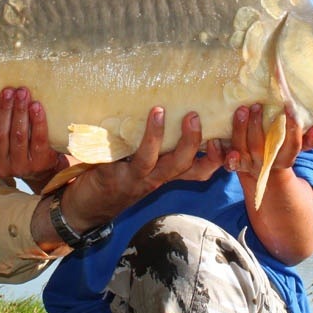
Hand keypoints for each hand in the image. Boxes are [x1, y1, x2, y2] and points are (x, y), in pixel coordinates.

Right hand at [0, 87, 66, 190]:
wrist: (38, 165)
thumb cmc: (10, 145)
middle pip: (0, 136)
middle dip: (4, 110)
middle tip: (8, 91)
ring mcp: (19, 167)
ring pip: (19, 135)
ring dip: (20, 111)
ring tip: (22, 93)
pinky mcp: (39, 163)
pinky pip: (38, 139)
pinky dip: (37, 120)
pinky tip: (36, 106)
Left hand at [58, 107, 223, 229]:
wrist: (84, 208)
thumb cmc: (120, 178)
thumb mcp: (145, 165)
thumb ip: (158, 145)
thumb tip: (170, 104)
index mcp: (166, 175)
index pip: (200, 170)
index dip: (217, 158)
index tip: (228, 139)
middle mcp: (154, 179)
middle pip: (182, 165)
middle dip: (191, 142)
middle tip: (194, 116)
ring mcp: (132, 179)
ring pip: (151, 161)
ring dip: (155, 136)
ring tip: (159, 111)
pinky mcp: (109, 176)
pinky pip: (114, 157)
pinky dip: (113, 140)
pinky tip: (113, 122)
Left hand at [224, 105, 312, 177]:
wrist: (264, 177)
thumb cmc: (282, 151)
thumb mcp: (297, 146)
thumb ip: (310, 139)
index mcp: (284, 160)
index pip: (291, 146)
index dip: (292, 129)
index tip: (289, 109)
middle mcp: (264, 163)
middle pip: (259, 147)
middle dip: (256, 127)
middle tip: (256, 106)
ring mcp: (247, 164)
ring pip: (241, 150)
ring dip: (239, 130)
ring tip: (240, 110)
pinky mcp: (232, 163)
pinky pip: (223, 160)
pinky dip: (218, 151)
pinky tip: (213, 140)